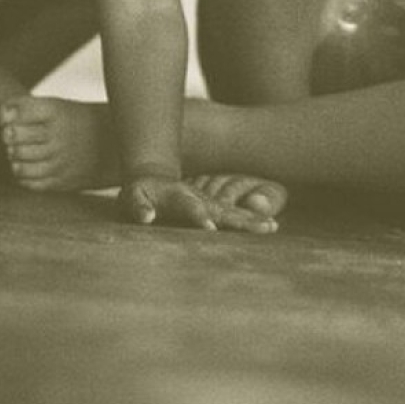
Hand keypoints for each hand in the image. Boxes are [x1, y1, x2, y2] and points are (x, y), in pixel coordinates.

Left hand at [119, 173, 281, 232]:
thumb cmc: (140, 191)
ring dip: (253, 220)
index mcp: (179, 197)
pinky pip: (235, 215)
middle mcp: (200, 199)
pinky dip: (252, 220)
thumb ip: (137, 206)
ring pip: (234, 212)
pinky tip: (270, 226)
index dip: (199, 217)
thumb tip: (147, 218)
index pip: (191, 208)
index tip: (210, 228)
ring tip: (273, 227)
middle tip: (264, 227)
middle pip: (223, 210)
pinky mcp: (215, 209)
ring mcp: (210, 203)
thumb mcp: (132, 197)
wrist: (155, 175)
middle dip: (242, 219)